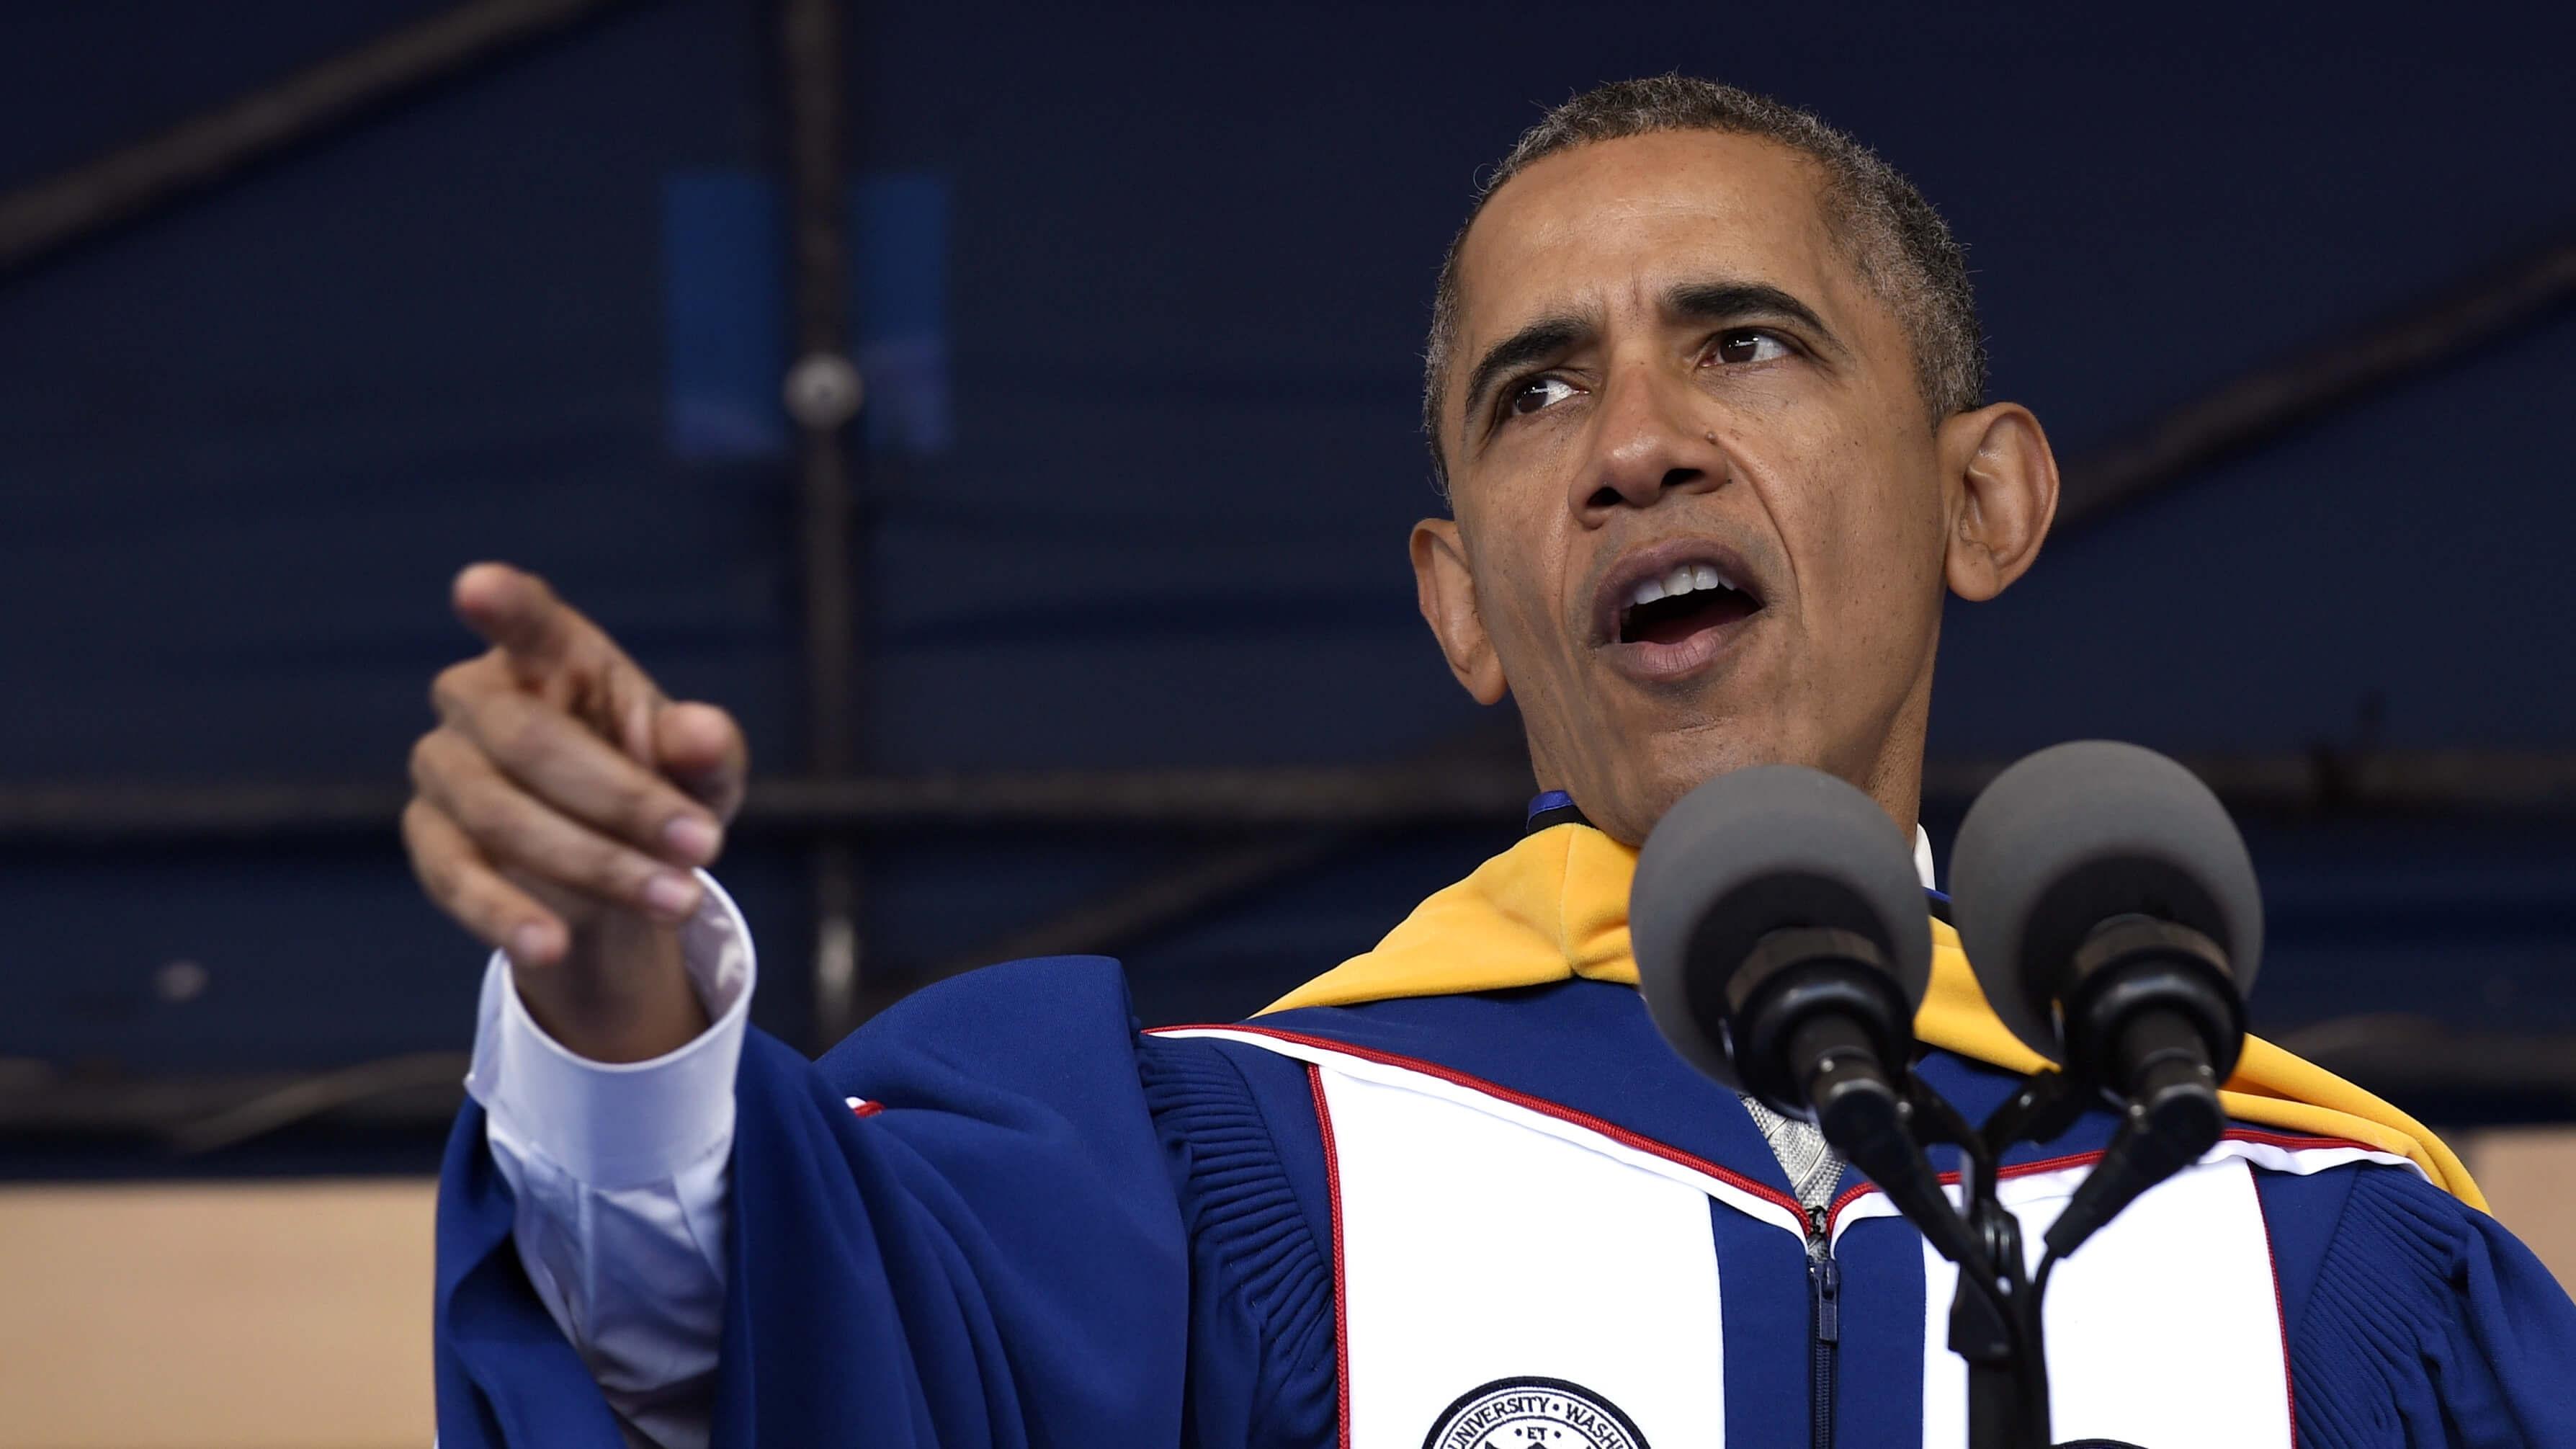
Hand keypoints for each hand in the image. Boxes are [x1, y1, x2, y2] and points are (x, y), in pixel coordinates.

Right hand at [404, 563, 749, 1059]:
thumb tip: (699, 733)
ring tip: (679, 899)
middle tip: (706, 847)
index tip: (477, 586)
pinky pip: (456, 879)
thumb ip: (707, 750)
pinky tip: (551, 946)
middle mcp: (481, 700)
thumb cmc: (659, 792)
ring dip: (595, 863)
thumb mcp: (704, 776)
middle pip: (530, 739)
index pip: (527, 621)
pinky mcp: (430, 840)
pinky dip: (506, 916)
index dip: (504, 605)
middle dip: (622, 800)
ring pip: (499, 815)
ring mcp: (444, 769)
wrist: (616, 877)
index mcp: (553, 656)